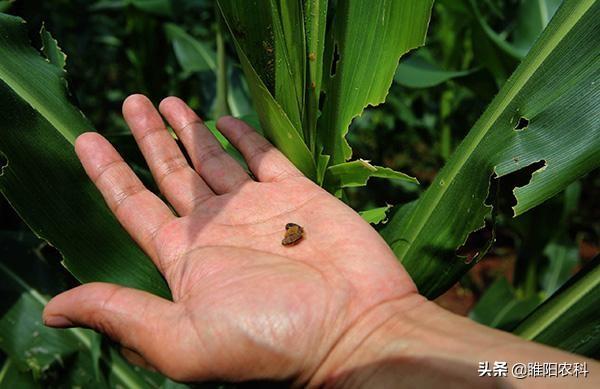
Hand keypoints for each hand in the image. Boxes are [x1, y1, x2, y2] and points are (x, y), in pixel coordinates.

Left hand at [43, 94, 417, 382]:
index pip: (135, 207)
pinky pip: (264, 157)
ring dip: (190, 129)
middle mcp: (218, 230)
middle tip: (130, 101)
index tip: (86, 139)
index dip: (109, 173)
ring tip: (167, 100)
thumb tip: (53, 310)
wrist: (356, 330)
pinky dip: (243, 137)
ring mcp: (258, 209)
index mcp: (187, 260)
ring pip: (214, 159)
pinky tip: (223, 120)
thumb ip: (121, 316)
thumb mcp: (184, 341)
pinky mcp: (296, 194)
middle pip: (171, 174)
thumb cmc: (273, 342)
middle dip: (149, 139)